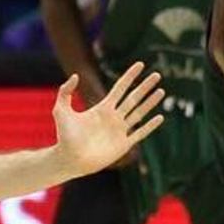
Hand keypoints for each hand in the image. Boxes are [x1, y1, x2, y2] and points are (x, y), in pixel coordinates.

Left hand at [52, 61, 165, 176]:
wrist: (69, 158)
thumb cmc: (64, 136)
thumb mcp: (61, 110)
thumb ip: (65, 92)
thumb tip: (76, 75)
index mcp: (102, 108)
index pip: (120, 88)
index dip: (130, 76)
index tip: (140, 64)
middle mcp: (113, 117)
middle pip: (133, 98)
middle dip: (145, 86)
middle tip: (157, 75)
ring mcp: (119, 131)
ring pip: (139, 113)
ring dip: (150, 102)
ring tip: (161, 91)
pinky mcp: (123, 145)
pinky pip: (140, 133)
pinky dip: (150, 126)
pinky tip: (160, 117)